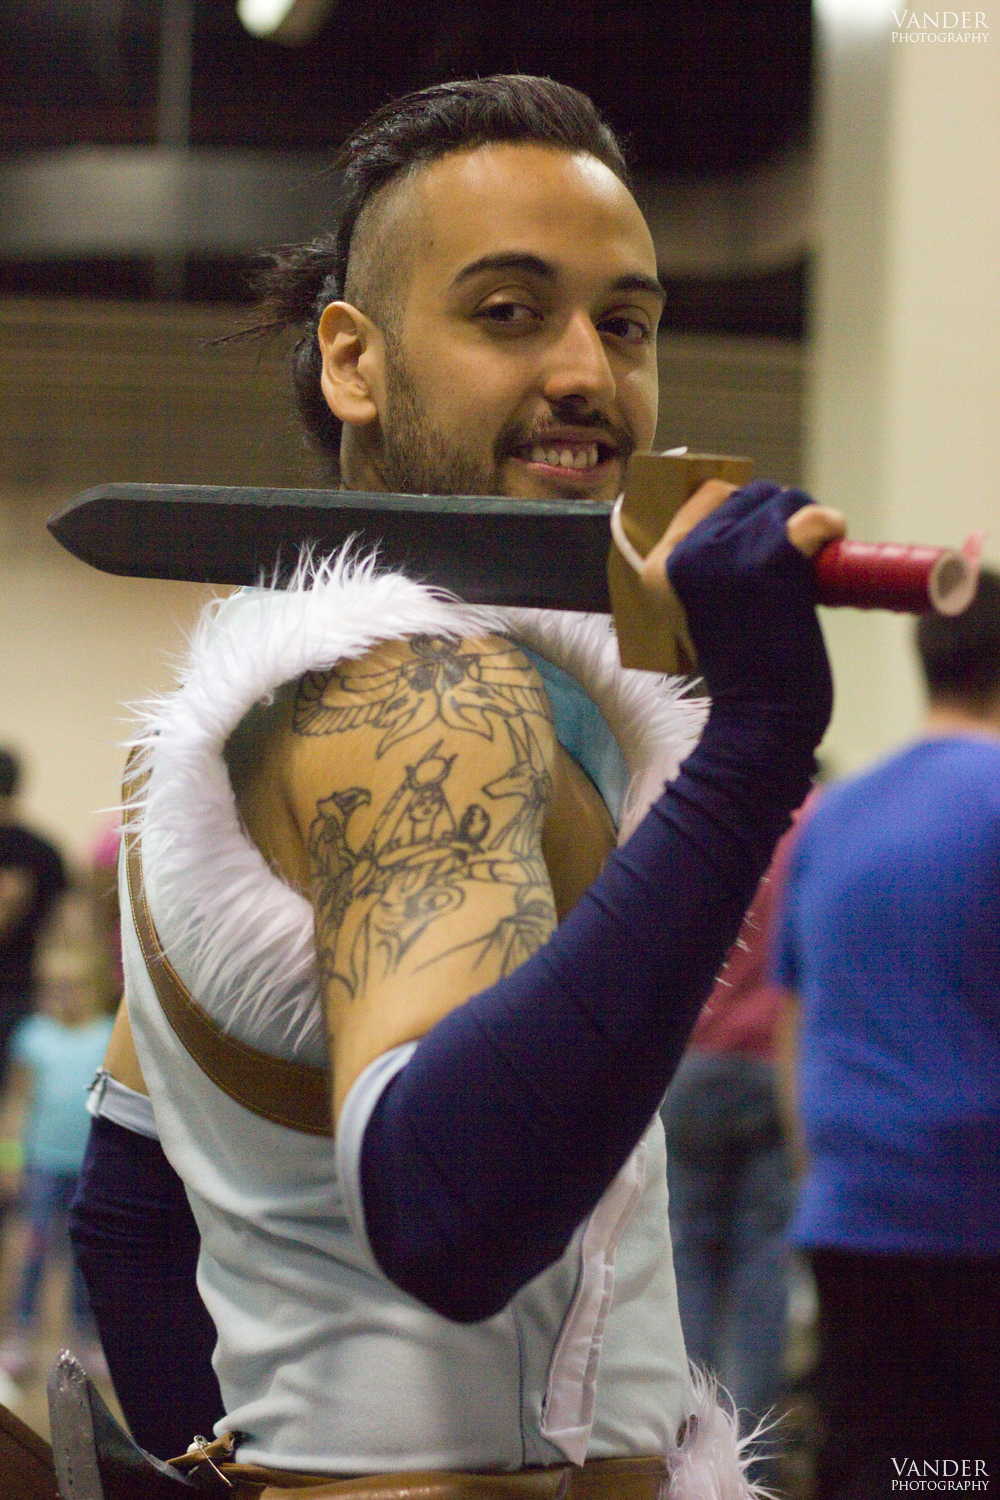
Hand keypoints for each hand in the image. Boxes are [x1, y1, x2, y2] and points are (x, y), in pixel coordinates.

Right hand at [655, 481, 844, 740]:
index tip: (766, 540)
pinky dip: (829, 527)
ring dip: (807, 522)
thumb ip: (707, 568)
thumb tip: (754, 515)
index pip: (708, 495)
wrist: (758, 722)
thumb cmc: (741, 675)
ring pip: (783, 501)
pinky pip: (810, 518)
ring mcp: (727, 554)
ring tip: (811, 561)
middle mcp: (686, 553)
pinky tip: (831, 545)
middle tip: (795, 557)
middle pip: (750, 494)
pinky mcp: (769, 562)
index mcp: (658, 566)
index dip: (747, 511)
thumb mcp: (698, 613)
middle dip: (781, 515)